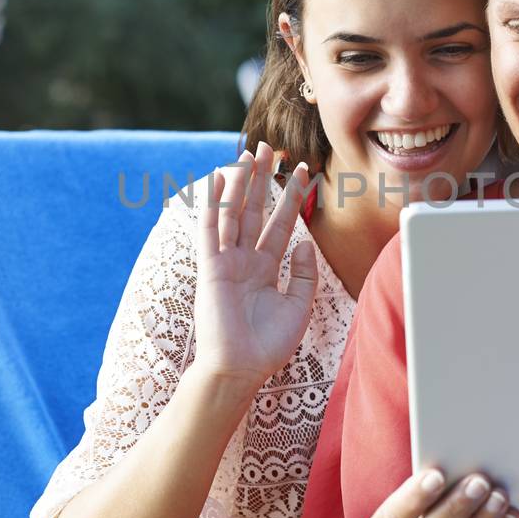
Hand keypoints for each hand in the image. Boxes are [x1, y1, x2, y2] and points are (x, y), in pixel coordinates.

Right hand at [192, 142, 316, 392]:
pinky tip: (219, 180)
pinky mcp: (211, 268)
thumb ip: (305, 274)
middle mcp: (245, 260)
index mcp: (266, 268)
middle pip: (255, 210)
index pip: (280, 224)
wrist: (241, 369)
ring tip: (249, 153)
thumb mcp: (299, 307)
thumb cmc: (268, 345)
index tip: (304, 171)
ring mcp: (226, 262)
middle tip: (270, 147)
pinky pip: (211, 230)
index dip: (292, 198)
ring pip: (234, 213)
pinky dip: (214, 204)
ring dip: (241, 183)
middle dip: (263, 179)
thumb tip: (307, 242)